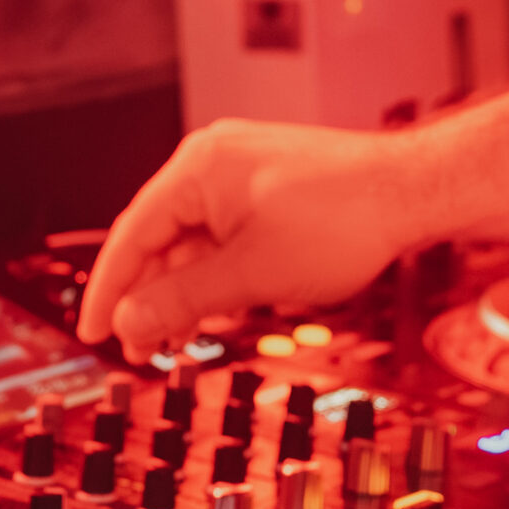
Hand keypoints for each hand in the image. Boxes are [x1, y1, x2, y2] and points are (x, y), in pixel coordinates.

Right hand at [79, 119, 419, 361]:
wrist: (414, 191)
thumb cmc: (343, 221)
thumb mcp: (249, 275)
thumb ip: (181, 299)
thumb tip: (128, 320)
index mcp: (199, 168)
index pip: (131, 236)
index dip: (109, 292)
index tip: (94, 334)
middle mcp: (215, 158)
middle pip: (158, 236)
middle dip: (149, 296)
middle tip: (144, 350)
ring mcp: (245, 167)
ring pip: (192, 237)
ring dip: (182, 288)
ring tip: (179, 339)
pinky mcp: (270, 182)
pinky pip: (224, 229)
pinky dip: (215, 269)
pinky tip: (216, 307)